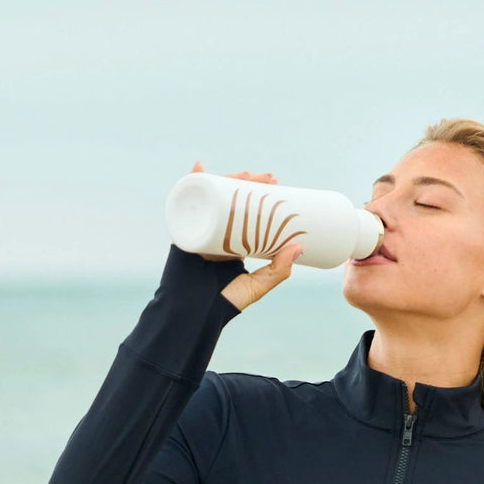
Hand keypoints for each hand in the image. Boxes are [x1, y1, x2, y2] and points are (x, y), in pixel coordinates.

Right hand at [188, 160, 302, 310]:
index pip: (245, 212)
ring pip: (212, 197)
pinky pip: (184, 203)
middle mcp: (214, 232)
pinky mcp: (183, 231)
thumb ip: (279, 269)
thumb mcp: (258, 285)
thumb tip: (300, 247)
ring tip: (245, 174)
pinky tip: (198, 168)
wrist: (196, 316)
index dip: (259, 196)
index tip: (276, 185)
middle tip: (268, 177)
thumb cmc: (226, 303)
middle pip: (229, 199)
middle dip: (247, 183)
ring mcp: (198, 229)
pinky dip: (189, 183)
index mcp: (230, 242)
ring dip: (226, 178)